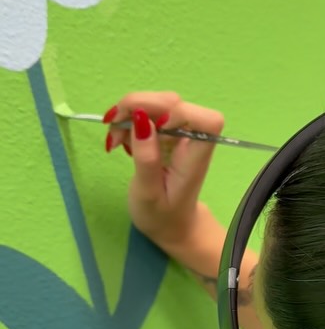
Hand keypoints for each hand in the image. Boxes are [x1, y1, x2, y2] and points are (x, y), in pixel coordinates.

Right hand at [104, 91, 223, 259]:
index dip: (179, 113)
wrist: (171, 226)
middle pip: (172, 102)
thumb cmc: (162, 216)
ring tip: (115, 142)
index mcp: (197, 155)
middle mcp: (192, 138)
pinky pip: (148, 114)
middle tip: (113, 130)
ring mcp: (179, 134)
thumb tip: (141, 119)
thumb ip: (146, 158)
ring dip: (129, 113)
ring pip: (156, 104)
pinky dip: (129, 121)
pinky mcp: (167, 134)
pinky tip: (121, 142)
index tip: (154, 129)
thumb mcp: (148, 193)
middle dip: (139, 106)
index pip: (207, 119)